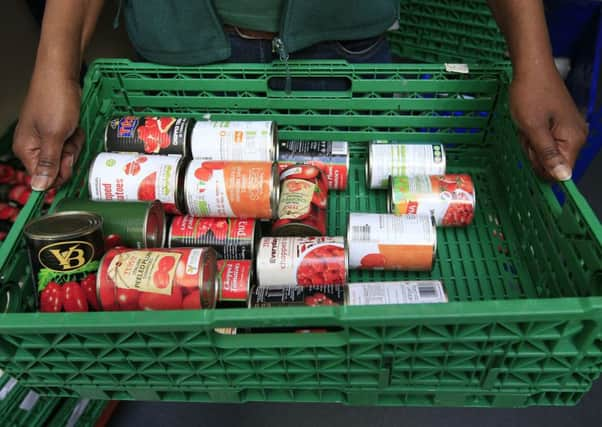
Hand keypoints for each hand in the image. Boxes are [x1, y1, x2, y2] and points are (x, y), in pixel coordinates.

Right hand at [13, 72, 83, 190]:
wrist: (61, 75)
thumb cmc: (55, 100)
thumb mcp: (55, 135)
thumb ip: (49, 163)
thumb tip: (40, 187)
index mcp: (27, 150)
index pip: (44, 179)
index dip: (61, 172)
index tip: (68, 158)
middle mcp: (33, 147)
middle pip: (58, 168)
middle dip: (69, 155)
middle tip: (69, 138)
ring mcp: (45, 139)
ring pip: (66, 156)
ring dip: (74, 144)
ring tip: (71, 128)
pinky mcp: (56, 132)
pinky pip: (70, 144)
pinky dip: (75, 136)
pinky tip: (73, 125)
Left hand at [509, 67, 587, 180]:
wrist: (531, 69)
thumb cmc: (530, 93)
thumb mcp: (533, 128)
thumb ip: (547, 154)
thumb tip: (562, 177)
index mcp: (574, 139)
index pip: (562, 172)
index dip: (542, 167)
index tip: (531, 151)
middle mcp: (576, 136)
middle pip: (551, 163)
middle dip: (533, 152)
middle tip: (527, 132)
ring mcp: (568, 130)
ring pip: (544, 152)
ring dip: (530, 143)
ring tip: (527, 125)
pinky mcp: (559, 125)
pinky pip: (543, 141)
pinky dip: (531, 135)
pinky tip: (528, 123)